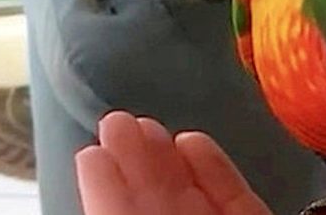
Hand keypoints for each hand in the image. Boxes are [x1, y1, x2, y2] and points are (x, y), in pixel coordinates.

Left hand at [75, 111, 272, 214]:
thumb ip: (115, 206)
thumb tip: (91, 158)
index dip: (105, 185)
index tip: (92, 150)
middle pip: (155, 200)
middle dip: (136, 160)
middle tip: (117, 120)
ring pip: (191, 195)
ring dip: (168, 158)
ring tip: (147, 125)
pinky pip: (234, 194)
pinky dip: (215, 167)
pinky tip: (192, 141)